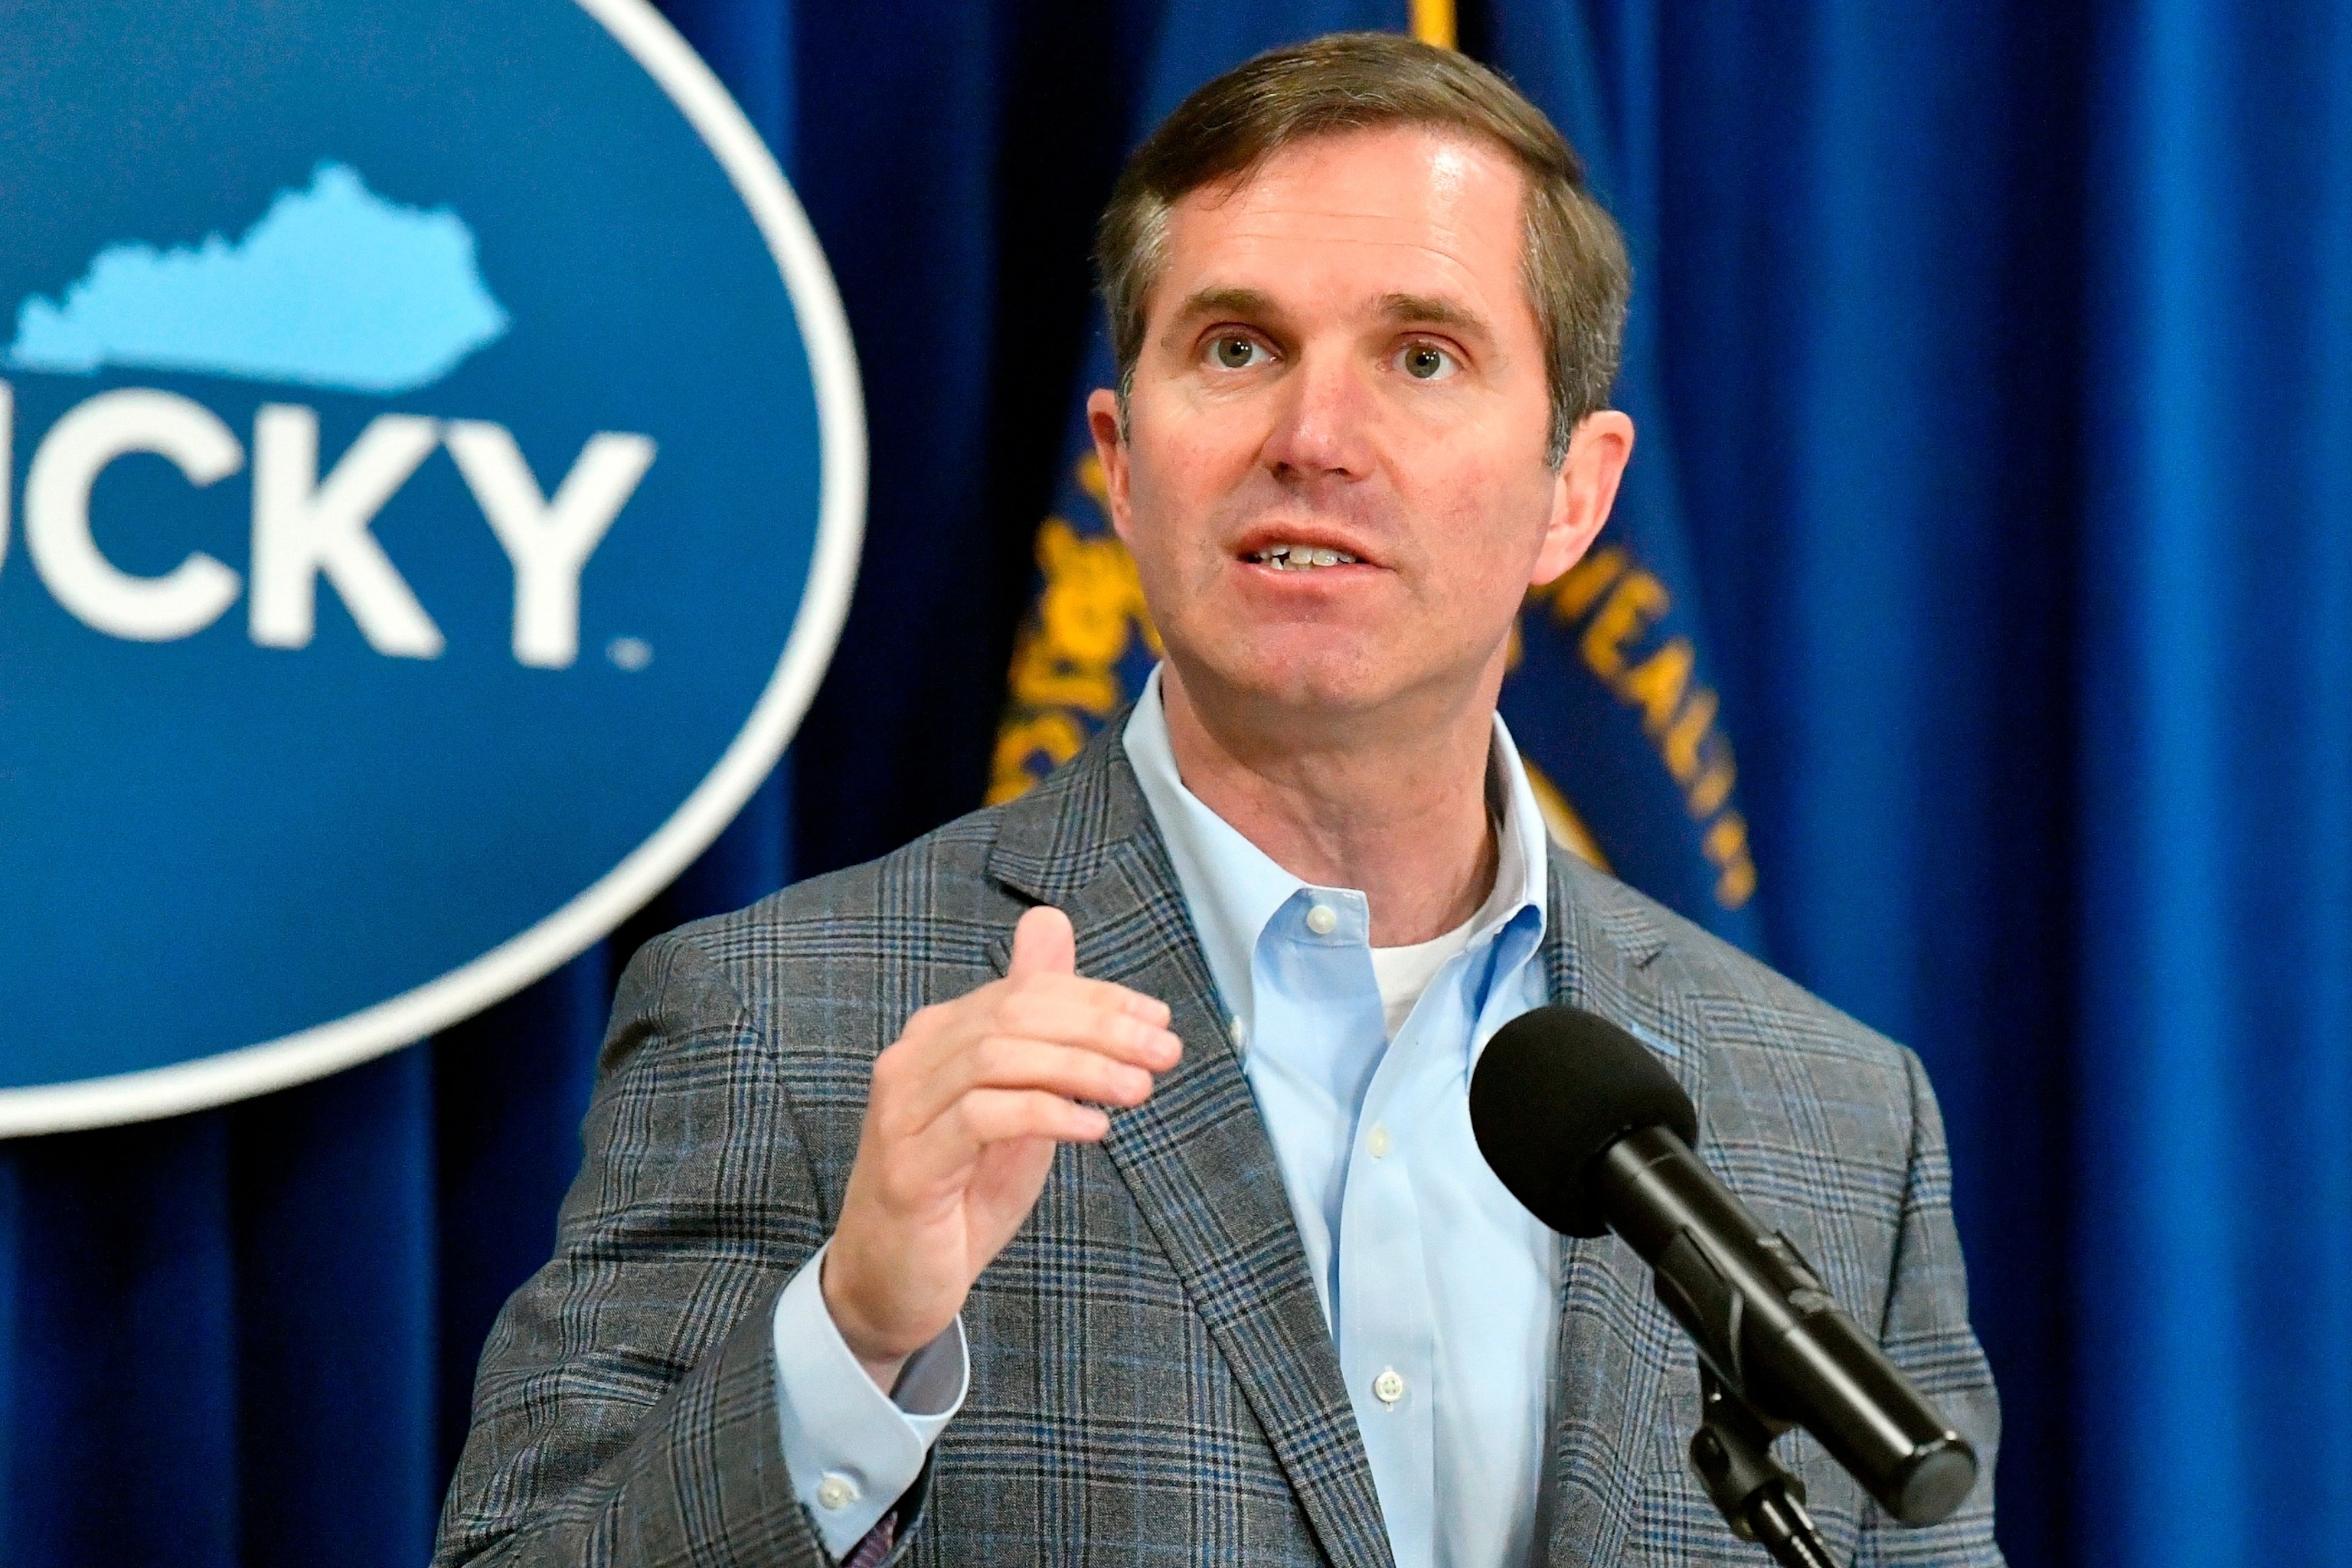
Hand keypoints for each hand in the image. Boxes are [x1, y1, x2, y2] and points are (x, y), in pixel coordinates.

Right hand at [821, 905, 1180, 1389]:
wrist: (892, 1284)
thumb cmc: (960, 1192)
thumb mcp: (1015, 1101)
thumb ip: (1038, 1029)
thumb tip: (1052, 926)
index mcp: (939, 1035)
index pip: (1025, 992)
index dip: (1097, 998)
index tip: (1159, 1021)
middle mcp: (913, 1060)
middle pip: (1014, 1016)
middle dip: (1099, 1027)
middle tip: (1164, 1053)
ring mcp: (903, 1112)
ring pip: (999, 1058)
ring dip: (1081, 1067)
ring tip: (1139, 1090)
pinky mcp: (909, 1165)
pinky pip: (983, 1118)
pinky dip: (1046, 1113)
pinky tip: (1093, 1127)